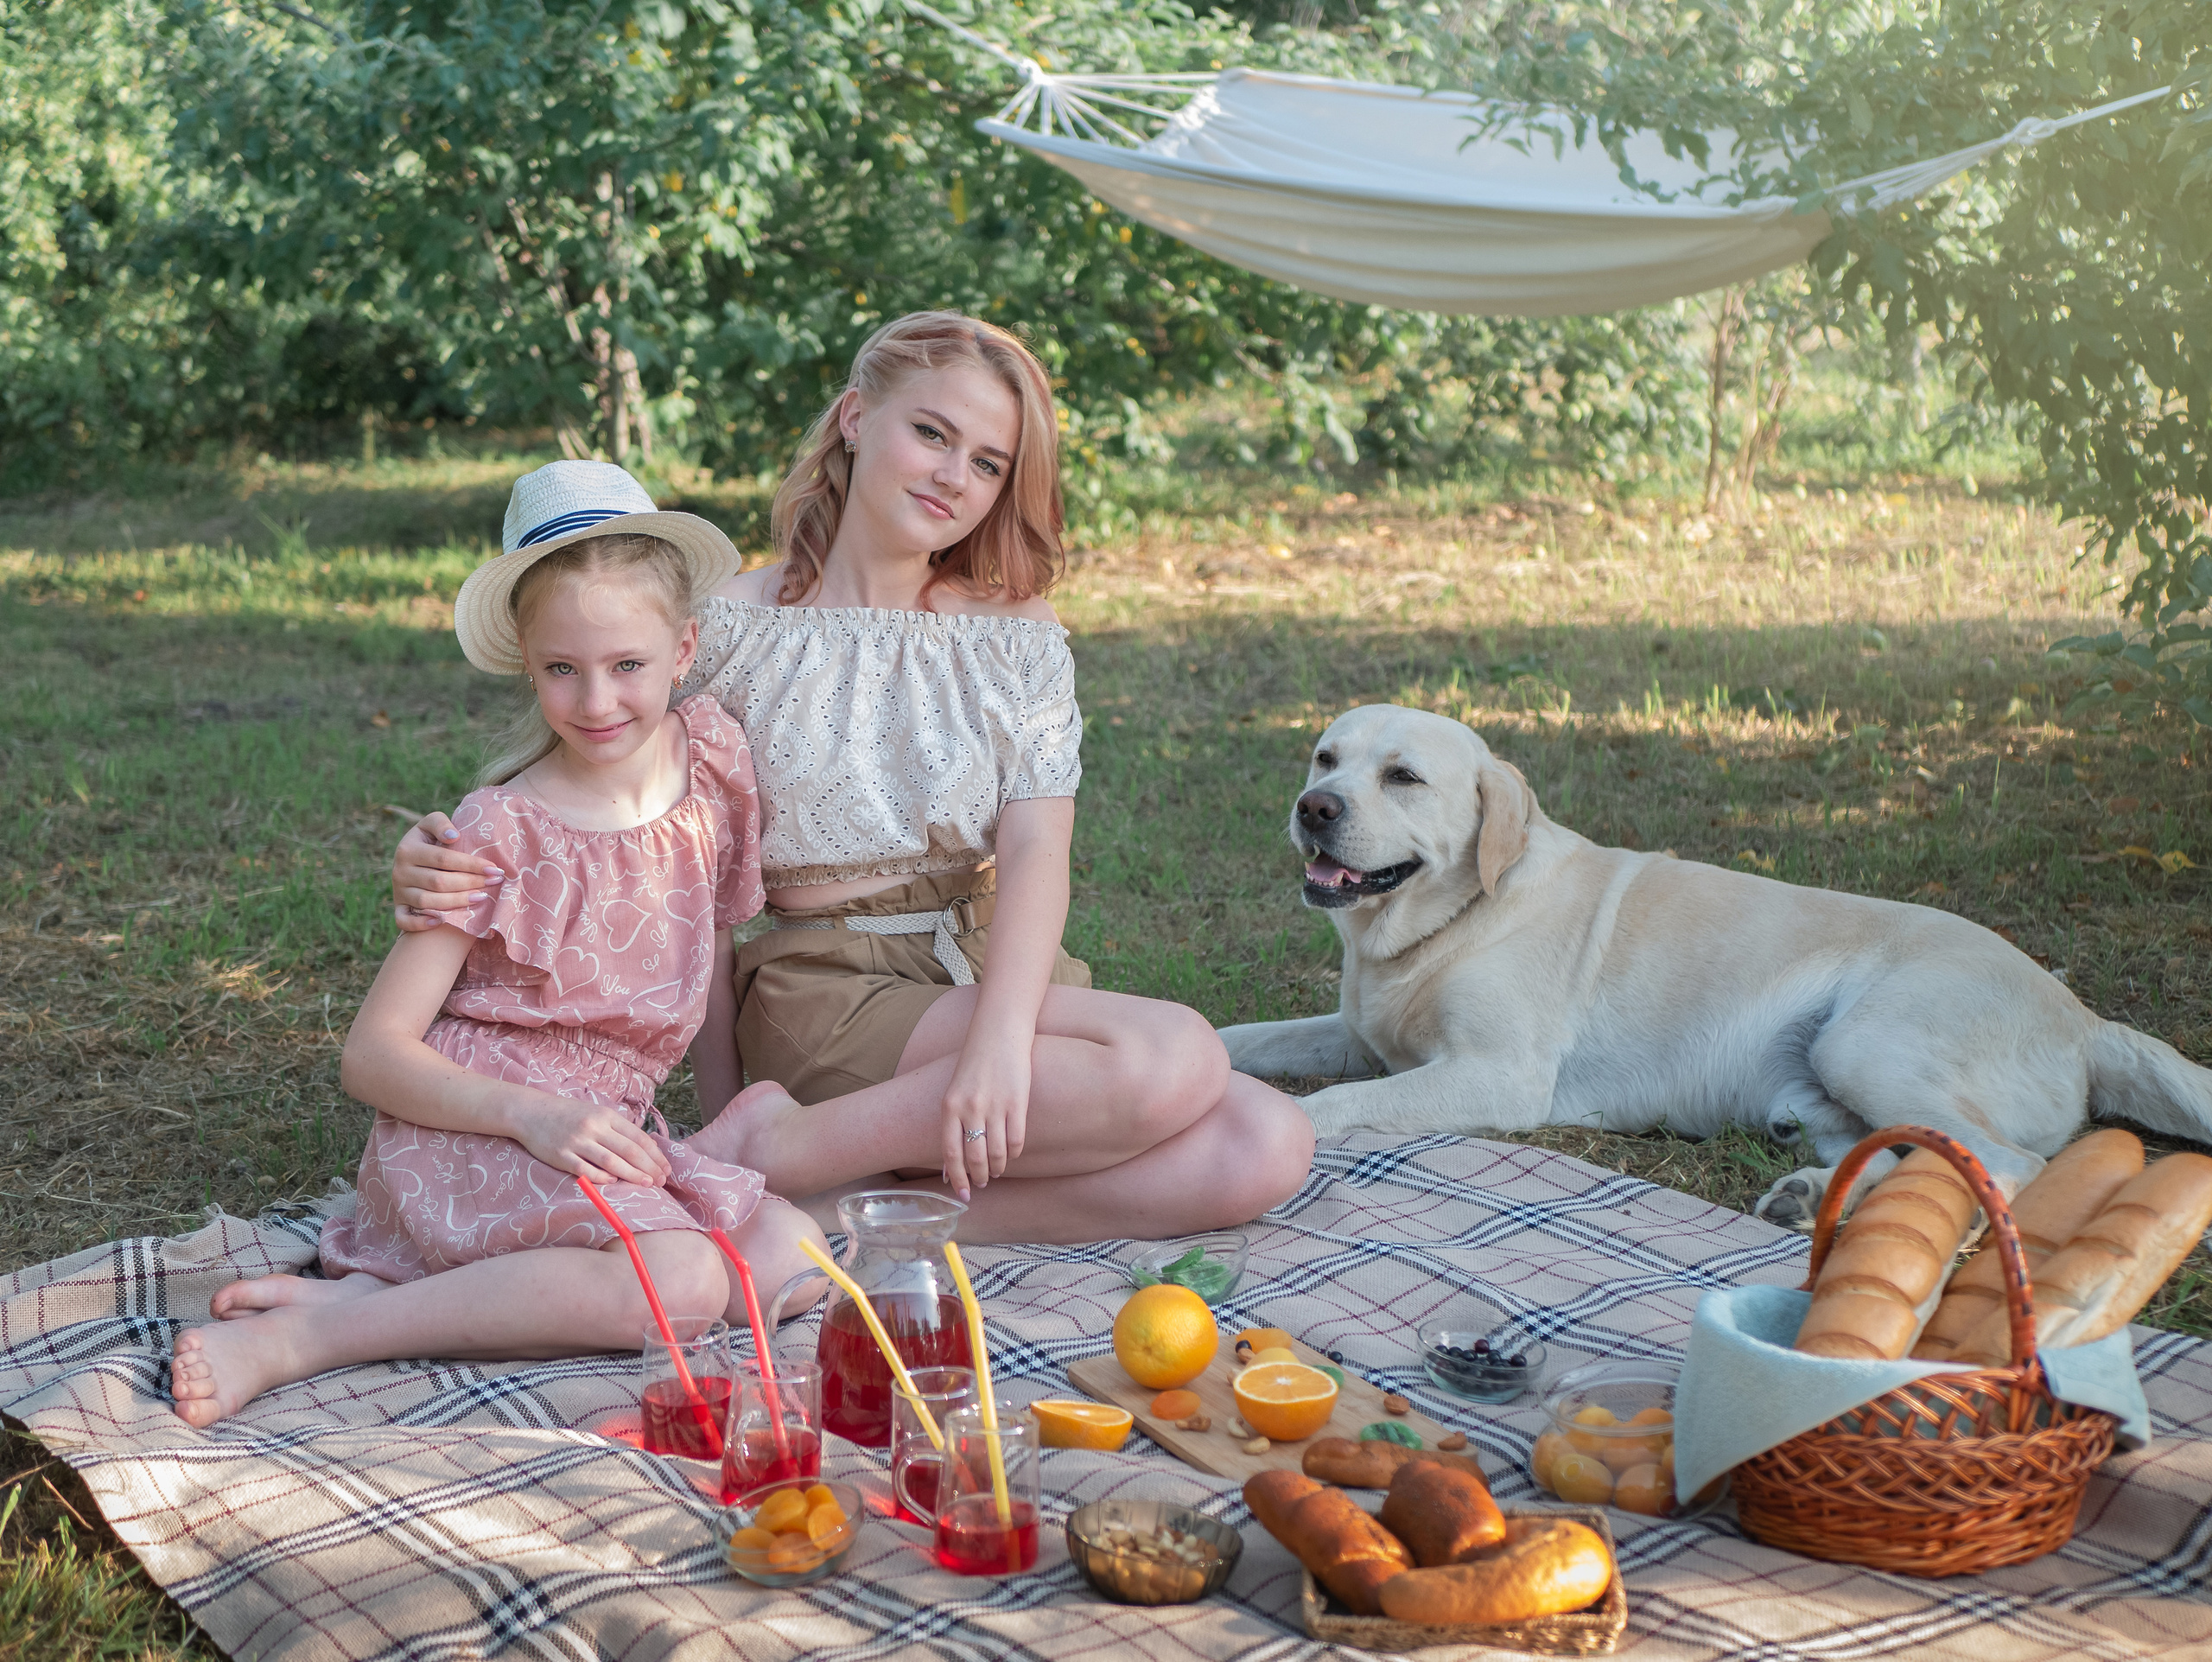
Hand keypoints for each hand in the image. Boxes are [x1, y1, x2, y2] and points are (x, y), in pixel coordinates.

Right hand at [393, 812, 499, 932]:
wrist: (409, 861)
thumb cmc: (429, 842)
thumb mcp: (430, 825)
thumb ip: (440, 824)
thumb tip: (453, 836)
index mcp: (407, 850)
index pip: (443, 859)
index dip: (471, 864)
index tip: (494, 868)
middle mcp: (400, 872)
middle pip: (439, 882)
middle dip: (470, 883)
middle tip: (494, 883)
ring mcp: (399, 892)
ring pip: (427, 902)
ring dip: (456, 902)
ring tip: (481, 898)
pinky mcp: (399, 908)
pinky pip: (404, 920)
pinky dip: (421, 923)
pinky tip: (442, 921)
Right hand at [510, 1093, 673, 1187]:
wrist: (531, 1112)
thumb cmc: (569, 1115)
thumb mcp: (596, 1112)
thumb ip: (618, 1128)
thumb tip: (646, 1148)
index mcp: (606, 1116)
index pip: (638, 1137)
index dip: (655, 1155)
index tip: (666, 1168)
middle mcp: (594, 1127)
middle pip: (629, 1151)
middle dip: (649, 1167)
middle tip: (662, 1181)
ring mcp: (577, 1142)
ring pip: (611, 1162)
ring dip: (632, 1175)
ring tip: (647, 1184)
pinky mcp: (561, 1156)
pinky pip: (585, 1170)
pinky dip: (601, 1178)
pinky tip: (614, 1183)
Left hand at [939, 1032, 1030, 1199]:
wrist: (999, 1033)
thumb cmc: (975, 1063)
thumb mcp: (955, 1092)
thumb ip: (953, 1124)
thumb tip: (950, 1163)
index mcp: (950, 1106)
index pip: (950, 1153)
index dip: (956, 1177)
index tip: (961, 1193)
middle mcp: (970, 1108)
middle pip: (974, 1157)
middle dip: (979, 1176)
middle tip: (982, 1183)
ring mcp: (995, 1105)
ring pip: (997, 1152)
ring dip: (997, 1167)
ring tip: (997, 1171)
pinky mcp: (1018, 1102)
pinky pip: (1016, 1138)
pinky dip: (1015, 1152)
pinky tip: (1013, 1154)